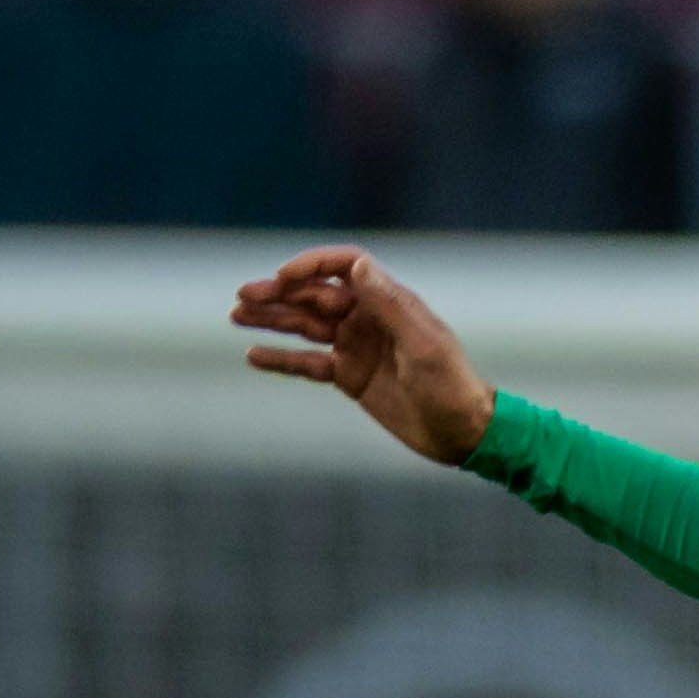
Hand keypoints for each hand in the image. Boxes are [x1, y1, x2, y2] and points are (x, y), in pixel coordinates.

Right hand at [231, 246, 497, 465]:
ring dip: (272, 319)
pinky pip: (309, 363)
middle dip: (279, 293)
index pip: (346, 267)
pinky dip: (282, 359)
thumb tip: (359, 266)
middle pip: (316, 295)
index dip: (313, 265)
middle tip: (242, 297)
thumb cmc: (452, 386)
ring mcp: (358, 347)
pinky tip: (254, 355)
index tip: (284, 276)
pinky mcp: (350, 376)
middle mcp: (370, 319)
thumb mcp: (423, 345)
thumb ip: (390, 306)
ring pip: (306, 326)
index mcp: (391, 303)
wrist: (463, 432)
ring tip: (236, 315)